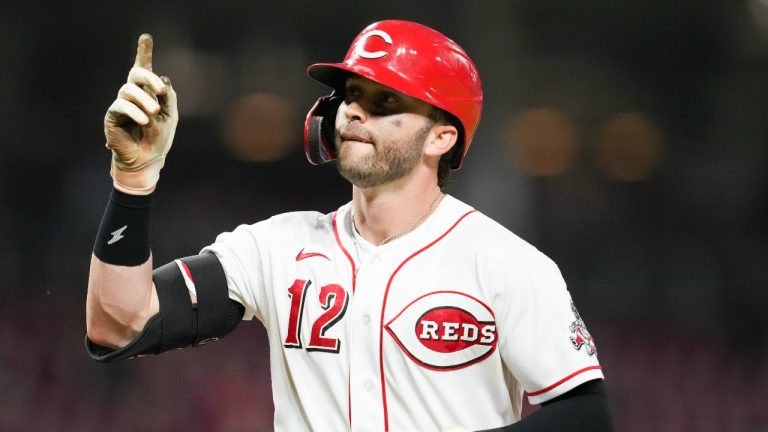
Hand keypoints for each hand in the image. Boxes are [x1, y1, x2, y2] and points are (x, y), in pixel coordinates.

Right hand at [104, 34, 177, 194]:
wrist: (148, 160)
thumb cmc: (159, 139)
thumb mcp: (170, 117)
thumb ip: (169, 97)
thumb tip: (163, 78)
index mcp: (148, 93)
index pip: (144, 69)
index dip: (144, 51)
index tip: (146, 37)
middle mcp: (133, 95)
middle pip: (136, 73)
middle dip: (148, 77)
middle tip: (161, 90)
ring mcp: (121, 104)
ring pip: (129, 90)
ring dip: (145, 100)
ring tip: (154, 113)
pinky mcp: (113, 116)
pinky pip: (121, 106)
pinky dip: (135, 111)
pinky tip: (144, 120)